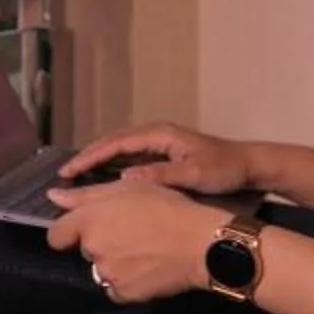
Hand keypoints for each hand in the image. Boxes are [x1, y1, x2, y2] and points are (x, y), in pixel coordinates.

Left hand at [42, 176, 229, 303]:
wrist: (200, 243)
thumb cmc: (167, 208)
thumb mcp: (128, 189)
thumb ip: (85, 195)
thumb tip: (52, 197)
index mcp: (89, 220)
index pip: (56, 235)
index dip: (68, 232)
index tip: (86, 229)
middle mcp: (92, 249)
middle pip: (85, 249)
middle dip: (101, 243)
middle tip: (130, 234)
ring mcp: (107, 274)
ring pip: (101, 269)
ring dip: (114, 263)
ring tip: (142, 252)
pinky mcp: (124, 294)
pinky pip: (116, 289)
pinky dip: (127, 282)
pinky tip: (147, 269)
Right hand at [59, 120, 256, 197]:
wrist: (249, 166)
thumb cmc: (224, 169)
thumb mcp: (194, 173)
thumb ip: (161, 175)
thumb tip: (124, 178)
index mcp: (159, 134)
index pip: (116, 143)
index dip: (90, 156)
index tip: (69, 171)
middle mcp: (155, 134)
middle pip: (112, 142)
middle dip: (87, 157)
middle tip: (63, 175)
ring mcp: (159, 143)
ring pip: (119, 149)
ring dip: (98, 160)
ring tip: (76, 177)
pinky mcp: (164, 153)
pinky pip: (130, 156)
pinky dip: (112, 165)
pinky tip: (103, 179)